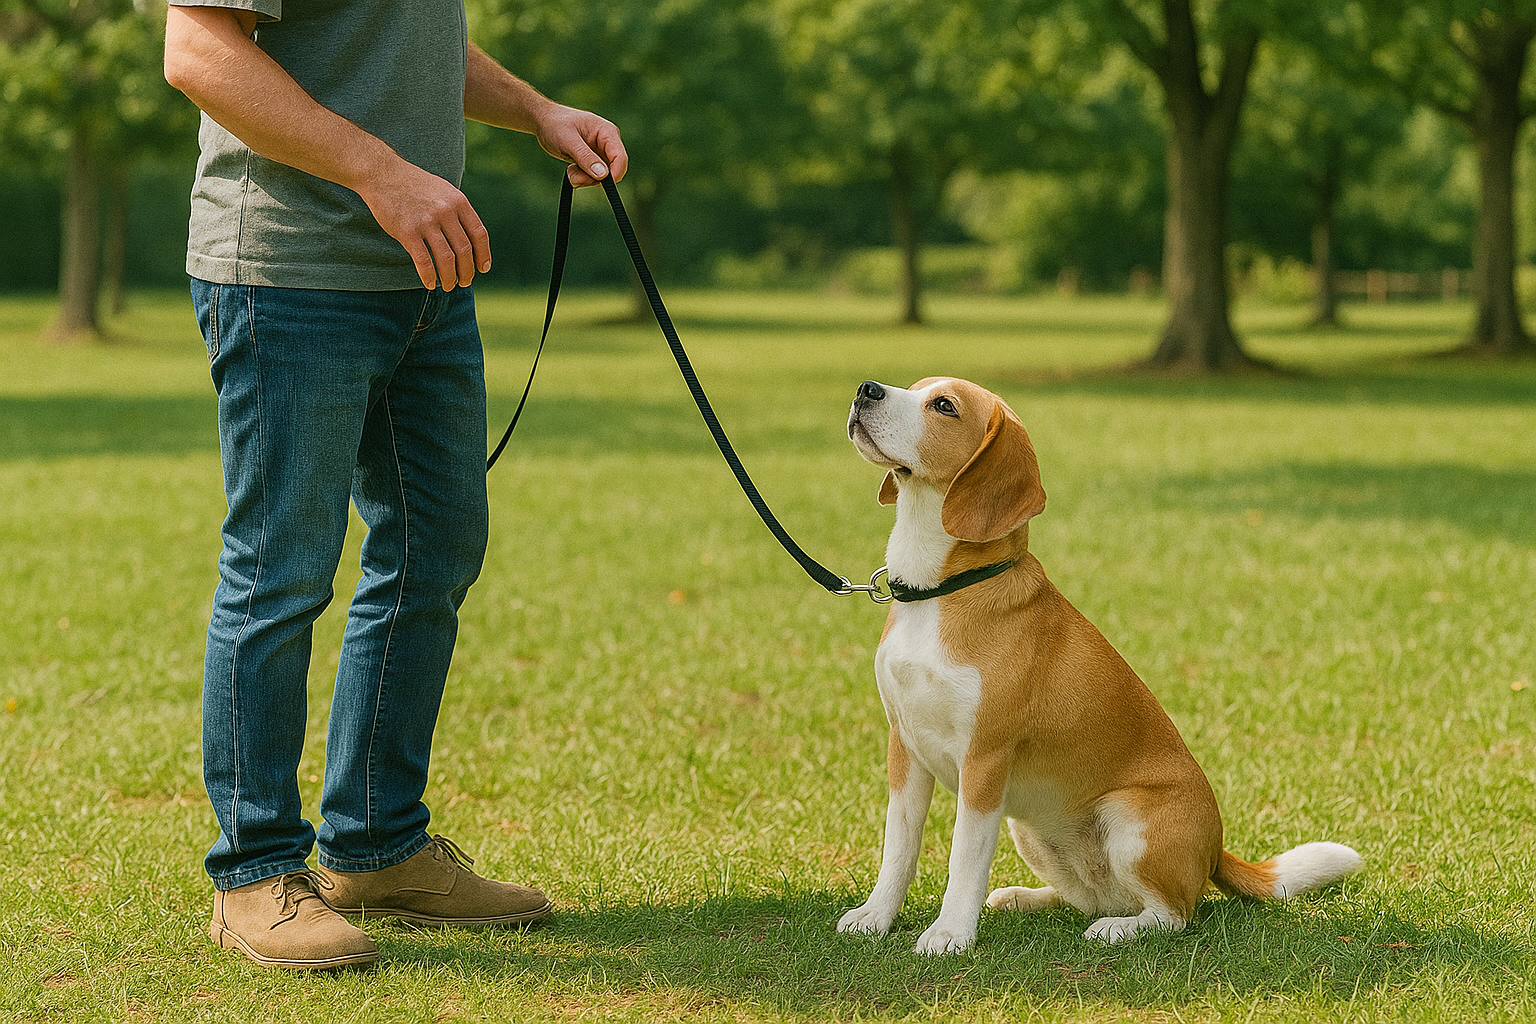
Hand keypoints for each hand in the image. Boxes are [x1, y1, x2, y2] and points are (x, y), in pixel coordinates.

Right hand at [355, 154, 490, 290]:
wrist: (382, 172)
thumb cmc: (414, 184)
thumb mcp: (443, 190)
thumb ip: (457, 210)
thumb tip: (471, 238)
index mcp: (458, 202)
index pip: (479, 235)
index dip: (483, 255)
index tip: (483, 268)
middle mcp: (446, 211)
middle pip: (465, 250)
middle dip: (467, 271)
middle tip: (464, 282)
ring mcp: (427, 221)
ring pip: (447, 259)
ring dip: (450, 278)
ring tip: (448, 286)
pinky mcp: (407, 231)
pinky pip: (423, 261)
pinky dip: (429, 276)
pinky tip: (430, 284)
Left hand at [533, 103, 627, 187]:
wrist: (544, 121)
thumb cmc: (555, 124)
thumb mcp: (567, 141)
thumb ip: (585, 157)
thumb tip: (603, 175)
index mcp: (607, 131)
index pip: (620, 157)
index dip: (615, 173)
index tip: (600, 184)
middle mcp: (608, 142)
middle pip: (612, 170)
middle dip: (594, 178)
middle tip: (574, 178)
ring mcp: (601, 152)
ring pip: (603, 176)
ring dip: (585, 179)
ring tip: (569, 171)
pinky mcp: (594, 160)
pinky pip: (594, 176)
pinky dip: (582, 178)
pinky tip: (571, 170)